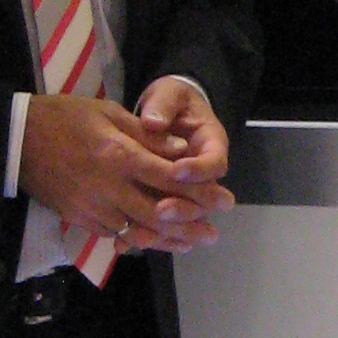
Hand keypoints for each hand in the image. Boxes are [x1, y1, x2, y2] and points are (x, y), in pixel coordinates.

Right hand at [18, 83, 231, 254]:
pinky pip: (113, 234)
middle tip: (213, 234)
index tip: (222, 199)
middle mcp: (107, 186)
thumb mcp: (107, 113)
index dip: (199, 191)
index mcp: (118, 155)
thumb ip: (145, 135)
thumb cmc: (64, 117)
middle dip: (189, 225)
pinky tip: (155, 241)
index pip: (168, 178)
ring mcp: (91, 207)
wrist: (17, 139)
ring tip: (192, 244)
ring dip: (167, 240)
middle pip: (157, 213)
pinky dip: (137, 239)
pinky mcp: (78, 219)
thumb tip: (181, 150)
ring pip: (136, 231)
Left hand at [132, 75, 231, 252]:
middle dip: (183, 208)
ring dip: (162, 230)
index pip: (215, 163)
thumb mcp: (170, 95)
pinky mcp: (165, 202)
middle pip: (202, 200)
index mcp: (211, 145)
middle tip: (161, 209)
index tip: (177, 170)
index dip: (198, 171)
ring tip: (139, 235)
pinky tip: (122, 242)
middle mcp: (203, 174)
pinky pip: (158, 224)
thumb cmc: (172, 101)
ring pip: (181, 219)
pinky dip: (141, 234)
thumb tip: (154, 122)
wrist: (167, 111)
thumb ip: (163, 106)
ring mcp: (185, 192)